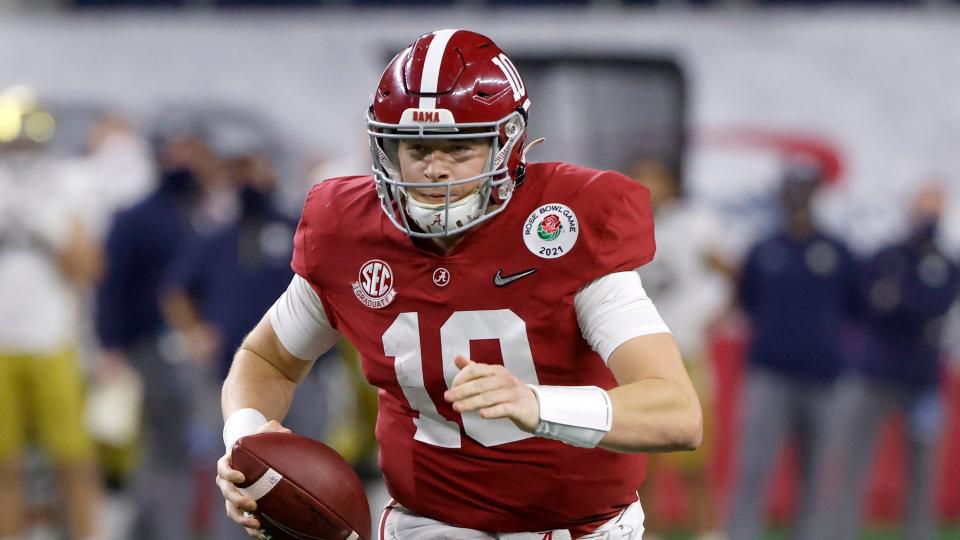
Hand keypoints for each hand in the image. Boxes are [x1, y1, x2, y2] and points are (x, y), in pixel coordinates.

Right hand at [216, 420, 290, 536]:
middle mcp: (227, 481)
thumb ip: (272, 428)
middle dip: (237, 501)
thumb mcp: (265, 430)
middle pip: (226, 493)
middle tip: (252, 505)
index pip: (223, 468)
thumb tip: (286, 432)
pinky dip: (251, 529)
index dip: (229, 474)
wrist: (253, 453)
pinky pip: (243, 519)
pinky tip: (265, 535)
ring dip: (242, 519)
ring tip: (257, 525)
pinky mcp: (241, 505)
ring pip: (231, 510)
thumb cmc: (258, 441)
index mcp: (229, 462)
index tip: (241, 478)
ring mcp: (233, 495)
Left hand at [443, 355, 539, 431]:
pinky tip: (481, 414)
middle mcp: (504, 379)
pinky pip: (504, 408)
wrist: (534, 406)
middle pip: (480, 384)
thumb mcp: (492, 378)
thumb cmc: (508, 392)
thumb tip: (456, 357)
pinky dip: (493, 411)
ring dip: (471, 402)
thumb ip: (474, 369)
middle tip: (448, 397)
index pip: (476, 370)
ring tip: (457, 408)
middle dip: (462, 391)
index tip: (450, 387)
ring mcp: (512, 393)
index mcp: (496, 371)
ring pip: (489, 397)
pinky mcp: (518, 407)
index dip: (461, 378)